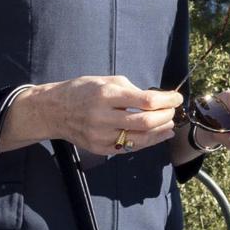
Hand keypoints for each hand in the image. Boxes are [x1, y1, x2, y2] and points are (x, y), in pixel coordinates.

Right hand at [11, 76, 181, 157]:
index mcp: (106, 95)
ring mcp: (100, 135)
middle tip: (172, 111)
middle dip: (165, 116)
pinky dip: (147, 142)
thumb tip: (158, 100)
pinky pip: (129, 147)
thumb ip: (132, 90)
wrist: (53, 111)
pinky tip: (158, 135)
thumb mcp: (106, 81)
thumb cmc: (82, 91)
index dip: (167, 100)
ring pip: (140, 139)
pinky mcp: (99, 148)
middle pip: (146, 122)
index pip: (146, 101)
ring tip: (169, 124)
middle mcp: (103, 116)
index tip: (176, 98)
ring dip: (160, 131)